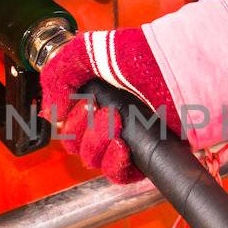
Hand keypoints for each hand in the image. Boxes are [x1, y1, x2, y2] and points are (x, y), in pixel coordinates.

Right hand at [40, 28, 179, 182]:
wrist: (178, 72)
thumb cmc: (141, 57)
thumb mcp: (88, 52)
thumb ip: (58, 75)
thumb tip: (50, 111)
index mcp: (96, 98)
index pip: (68, 125)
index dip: (69, 120)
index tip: (82, 104)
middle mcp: (111, 119)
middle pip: (77, 145)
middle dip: (83, 131)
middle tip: (103, 113)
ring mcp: (128, 140)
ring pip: (93, 160)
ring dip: (97, 145)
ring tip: (115, 125)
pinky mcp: (145, 157)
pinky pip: (118, 175)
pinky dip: (114, 164)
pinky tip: (121, 147)